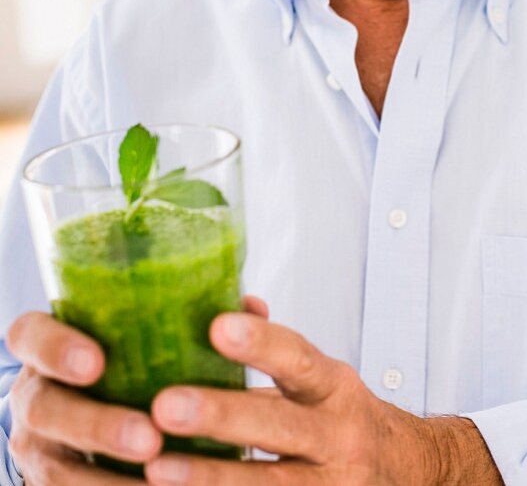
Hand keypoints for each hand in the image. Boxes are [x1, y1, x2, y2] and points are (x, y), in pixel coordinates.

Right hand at [7, 310, 161, 481]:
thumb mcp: (137, 335)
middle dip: (96, 426)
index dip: (56, 348)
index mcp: (48, 345)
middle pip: (45, 409)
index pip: (31, 336)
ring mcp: (39, 445)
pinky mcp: (50, 481)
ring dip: (107, 478)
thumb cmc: (130, 359)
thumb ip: (175, 319)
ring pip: (58, 469)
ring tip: (160, 481)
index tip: (96, 362)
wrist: (100, 416)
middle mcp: (36, 394)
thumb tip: (250, 305)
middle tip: (149, 439)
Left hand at [145, 306, 500, 484]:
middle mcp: (337, 437)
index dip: (261, 343)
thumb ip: (277, 350)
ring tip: (156, 467)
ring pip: (267, 485)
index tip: (218, 326)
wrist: (405, 474)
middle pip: (278, 426)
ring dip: (209, 476)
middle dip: (221, 416)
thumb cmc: (343, 418)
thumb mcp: (322, 378)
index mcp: (334, 389)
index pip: (300, 359)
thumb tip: (233, 301)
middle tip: (165, 404)